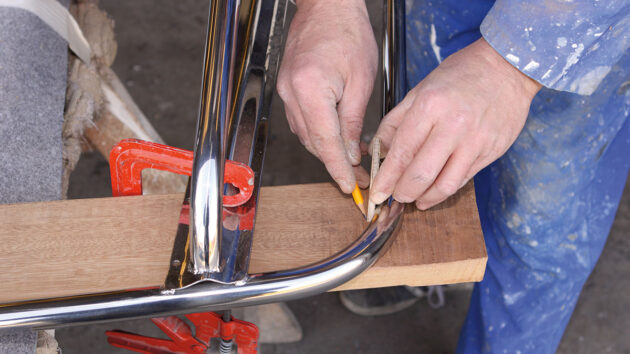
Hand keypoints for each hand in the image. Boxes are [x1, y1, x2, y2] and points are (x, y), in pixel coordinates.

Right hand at [276, 0, 376, 192]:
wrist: (326, 5)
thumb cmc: (348, 32)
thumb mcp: (361, 79)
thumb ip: (353, 120)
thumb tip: (351, 153)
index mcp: (311, 89)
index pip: (325, 141)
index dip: (338, 169)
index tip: (350, 187)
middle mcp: (291, 93)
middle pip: (313, 142)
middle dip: (336, 163)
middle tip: (361, 178)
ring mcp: (285, 91)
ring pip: (307, 135)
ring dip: (328, 150)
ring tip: (354, 162)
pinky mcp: (287, 89)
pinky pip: (303, 121)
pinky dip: (320, 134)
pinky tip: (339, 138)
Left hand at [370, 38, 541, 208]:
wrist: (508, 66)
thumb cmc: (461, 74)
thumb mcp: (420, 89)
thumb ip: (396, 122)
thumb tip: (378, 150)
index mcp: (430, 105)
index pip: (402, 152)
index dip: (386, 178)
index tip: (377, 192)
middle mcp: (453, 125)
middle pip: (421, 174)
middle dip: (402, 193)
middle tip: (394, 196)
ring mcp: (476, 141)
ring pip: (444, 184)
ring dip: (423, 198)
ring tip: (413, 199)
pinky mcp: (491, 151)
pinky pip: (463, 179)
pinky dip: (444, 191)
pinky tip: (433, 193)